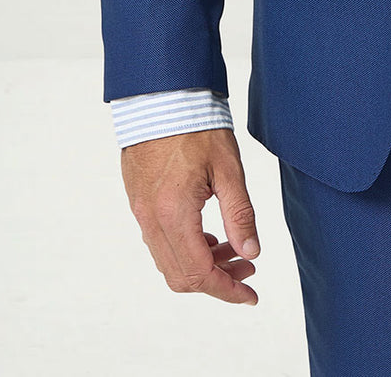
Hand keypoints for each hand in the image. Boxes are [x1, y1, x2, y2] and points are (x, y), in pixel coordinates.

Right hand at [121, 128, 260, 304]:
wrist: (162, 95)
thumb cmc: (196, 124)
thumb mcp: (228, 168)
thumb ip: (240, 214)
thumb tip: (251, 253)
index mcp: (174, 213)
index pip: (199, 273)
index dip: (227, 290)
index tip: (250, 295)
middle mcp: (151, 219)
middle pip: (181, 276)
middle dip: (217, 281)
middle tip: (247, 270)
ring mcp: (141, 211)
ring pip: (169, 261)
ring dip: (202, 265)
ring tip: (234, 250)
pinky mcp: (139, 201)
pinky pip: (160, 241)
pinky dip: (186, 249)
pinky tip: (209, 235)